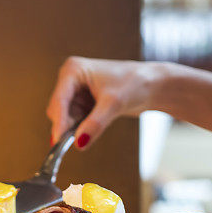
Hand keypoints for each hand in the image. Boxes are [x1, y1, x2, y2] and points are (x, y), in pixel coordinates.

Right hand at [46, 57, 163, 148]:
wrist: (153, 85)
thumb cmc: (136, 83)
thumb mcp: (114, 104)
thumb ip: (95, 124)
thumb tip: (79, 143)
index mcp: (74, 69)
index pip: (59, 99)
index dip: (59, 121)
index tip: (58, 141)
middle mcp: (71, 78)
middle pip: (58, 109)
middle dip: (67, 125)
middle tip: (77, 141)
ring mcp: (77, 90)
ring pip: (65, 117)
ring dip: (75, 127)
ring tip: (95, 127)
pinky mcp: (84, 101)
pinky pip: (75, 120)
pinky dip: (81, 127)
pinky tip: (94, 127)